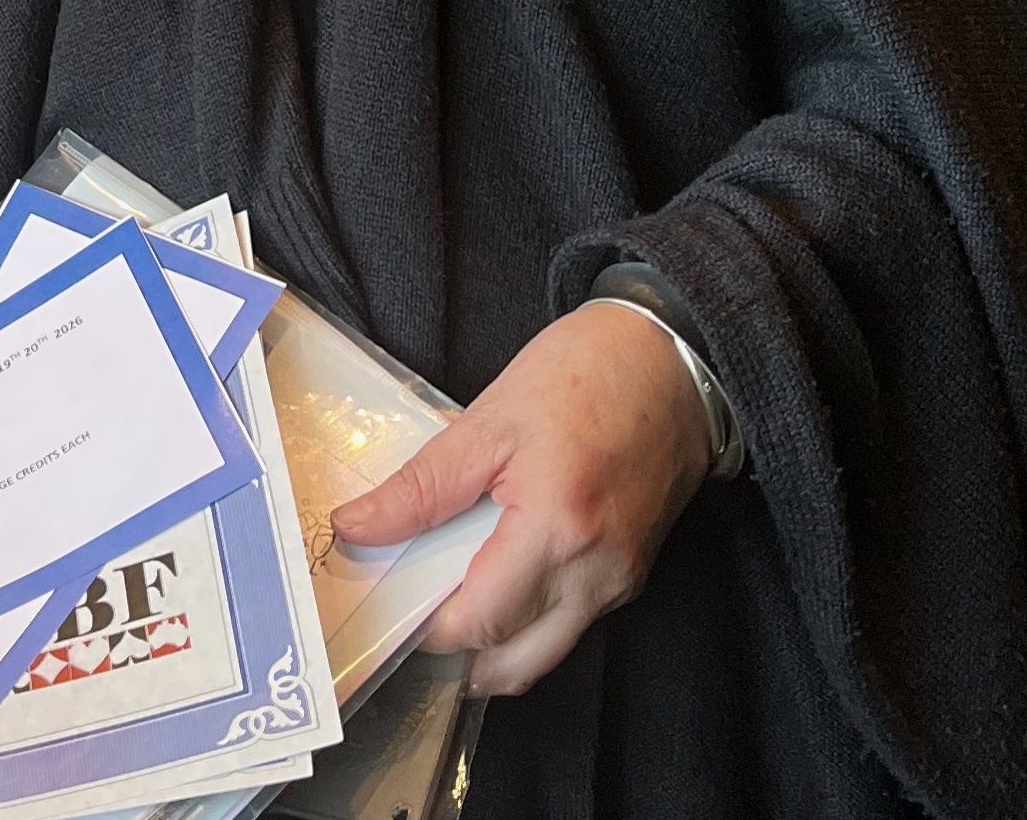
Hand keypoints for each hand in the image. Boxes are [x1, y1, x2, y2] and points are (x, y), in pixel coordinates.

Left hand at [329, 302, 712, 695]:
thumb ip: (421, 486)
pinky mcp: (630, 575)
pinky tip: (492, 578)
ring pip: (545, 654)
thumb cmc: (584, 375)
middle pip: (514, 664)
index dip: (425, 628)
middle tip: (411, 613)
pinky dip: (527, 620)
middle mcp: (597, 575)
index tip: (385, 603)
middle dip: (457, 656)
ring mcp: (620, 582)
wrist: (671, 363)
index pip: (480, 623)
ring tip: (446, 598)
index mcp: (558, 531)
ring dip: (493, 646)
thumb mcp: (489, 421)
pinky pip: (570, 623)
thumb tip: (355, 526)